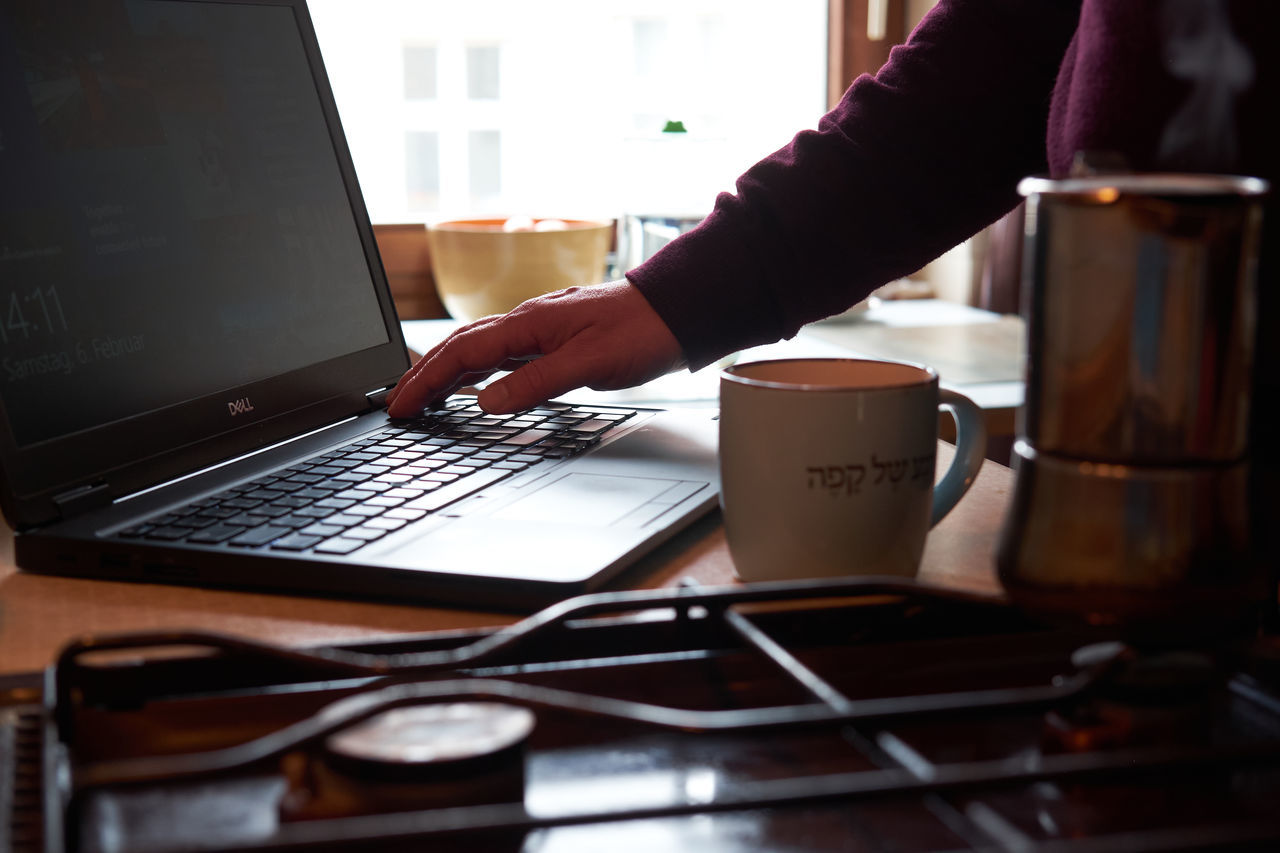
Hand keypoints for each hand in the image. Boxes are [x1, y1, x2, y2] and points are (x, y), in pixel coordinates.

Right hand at [385, 280, 685, 416]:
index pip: (461, 353)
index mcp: (528, 324)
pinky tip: (473, 388)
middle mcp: (527, 323)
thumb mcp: (588, 364)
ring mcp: (539, 330)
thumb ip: (536, 384)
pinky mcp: (554, 340)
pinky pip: (502, 356)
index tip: (399, 404)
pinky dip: (477, 372)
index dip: (425, 380)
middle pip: (459, 349)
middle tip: (395, 406)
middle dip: (422, 377)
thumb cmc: (641, 331)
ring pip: (478, 351)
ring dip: (445, 374)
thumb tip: (488, 404)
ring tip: (420, 399)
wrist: (678, 312)